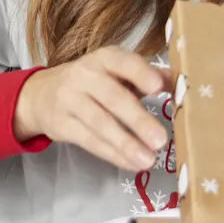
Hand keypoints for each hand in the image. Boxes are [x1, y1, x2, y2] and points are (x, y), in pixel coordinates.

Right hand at [13, 47, 172, 172]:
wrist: (41, 95)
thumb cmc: (92, 83)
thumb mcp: (117, 73)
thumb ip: (149, 76)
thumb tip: (182, 84)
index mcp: (104, 58)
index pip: (122, 62)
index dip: (139, 73)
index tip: (158, 87)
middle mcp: (84, 75)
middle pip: (112, 97)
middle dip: (137, 119)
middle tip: (161, 140)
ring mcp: (69, 99)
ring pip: (100, 122)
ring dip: (125, 143)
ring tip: (149, 160)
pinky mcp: (61, 124)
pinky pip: (89, 140)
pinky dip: (112, 154)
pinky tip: (131, 164)